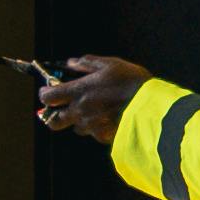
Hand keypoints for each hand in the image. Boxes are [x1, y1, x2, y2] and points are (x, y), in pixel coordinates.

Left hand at [31, 56, 155, 139]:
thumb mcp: (110, 65)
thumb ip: (87, 63)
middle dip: (55, 114)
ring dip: (80, 120)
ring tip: (96, 110)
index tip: (51, 90)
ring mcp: (91, 126)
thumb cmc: (131, 82)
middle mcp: (80, 111)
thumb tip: (71, 62)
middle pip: (53, 121)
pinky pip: (94, 134)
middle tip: (63, 107)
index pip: (47, 97)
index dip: (46, 93)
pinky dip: (98, 128)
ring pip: (76, 127)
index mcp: (78, 92)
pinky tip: (110, 118)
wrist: (153, 107)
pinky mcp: (103, 137)